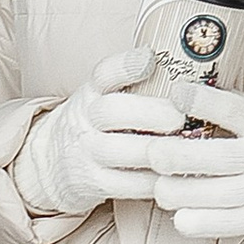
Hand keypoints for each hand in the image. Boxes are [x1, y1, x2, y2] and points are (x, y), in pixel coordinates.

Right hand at [15, 59, 190, 219]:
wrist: (53, 164)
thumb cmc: (95, 125)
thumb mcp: (101, 97)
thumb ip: (133, 85)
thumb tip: (189, 70)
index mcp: (91, 92)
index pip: (103, 73)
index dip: (125, 65)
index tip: (150, 59)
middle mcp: (85, 119)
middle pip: (113, 112)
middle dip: (151, 113)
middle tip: (181, 117)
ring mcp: (87, 152)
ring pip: (122, 151)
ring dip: (158, 150)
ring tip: (186, 149)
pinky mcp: (94, 183)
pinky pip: (129, 184)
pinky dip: (155, 181)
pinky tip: (176, 174)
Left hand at [150, 85, 243, 241]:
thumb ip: (238, 105)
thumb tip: (191, 89)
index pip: (230, 108)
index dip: (199, 100)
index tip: (175, 93)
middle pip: (206, 157)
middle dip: (167, 155)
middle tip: (149, 151)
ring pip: (203, 194)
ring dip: (171, 190)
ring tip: (159, 184)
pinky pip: (217, 224)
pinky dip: (192, 220)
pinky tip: (179, 213)